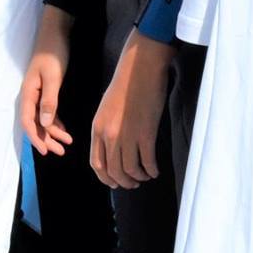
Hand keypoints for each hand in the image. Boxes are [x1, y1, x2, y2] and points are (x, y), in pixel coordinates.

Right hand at [19, 7, 74, 156]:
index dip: (35, 138)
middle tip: (61, 151)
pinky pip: (47, 112)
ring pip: (42, 120)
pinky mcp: (46, 91)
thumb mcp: (52, 78)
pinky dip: (55, 122)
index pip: (28, 122)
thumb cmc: (52, 54)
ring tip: (66, 144)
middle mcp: (30, 96)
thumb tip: (44, 125)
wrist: (55, 34)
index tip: (45, 152)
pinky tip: (64, 130)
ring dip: (52, 133)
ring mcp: (37, 94)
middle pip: (34, 124)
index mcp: (28, 94)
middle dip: (46, 139)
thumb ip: (49, 101)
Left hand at [91, 32, 173, 188]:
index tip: (115, 182)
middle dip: (124, 182)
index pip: (96, 163)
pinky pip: (147, 162)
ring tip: (145, 176)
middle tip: (133, 183)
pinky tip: (155, 170)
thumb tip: (112, 147)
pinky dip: (151, 170)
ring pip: (130, 170)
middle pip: (114, 171)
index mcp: (97, 128)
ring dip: (138, 177)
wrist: (140, 68)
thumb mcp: (106, 108)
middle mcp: (109, 135)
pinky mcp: (145, 134)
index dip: (105, 177)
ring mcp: (127, 135)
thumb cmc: (126, 84)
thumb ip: (106, 128)